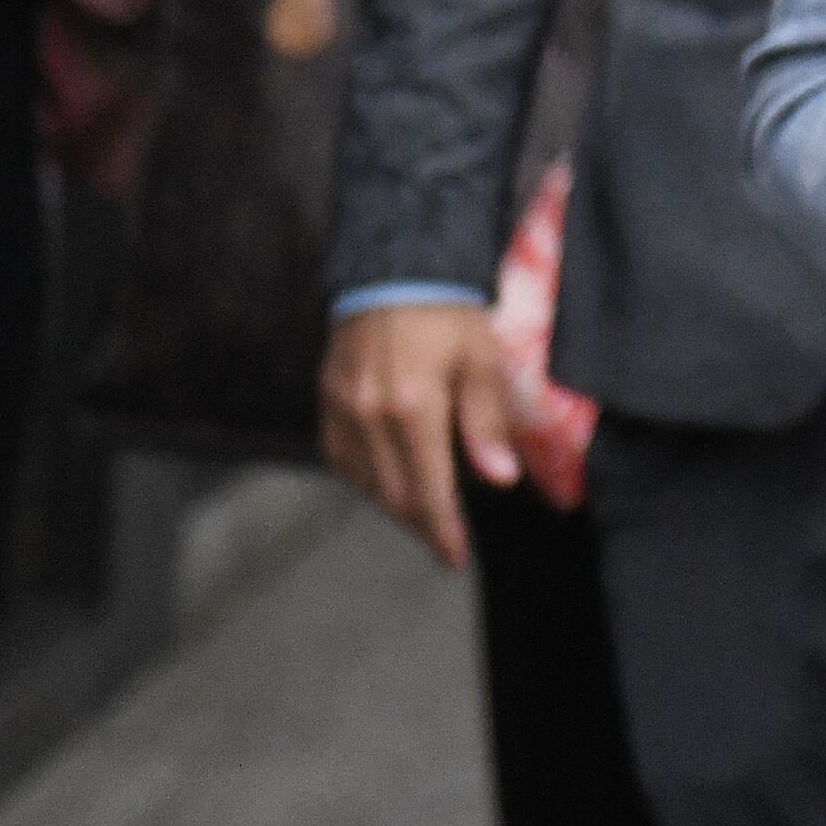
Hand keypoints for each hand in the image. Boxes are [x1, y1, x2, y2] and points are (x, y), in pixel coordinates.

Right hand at [319, 299, 518, 571]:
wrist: (395, 267)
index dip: (442, 530)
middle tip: (444, 542)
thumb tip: (499, 479)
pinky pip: (340, 457)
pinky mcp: (326, 398)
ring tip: (422, 514)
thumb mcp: (481, 360)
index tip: (454, 558)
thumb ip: (486, 422)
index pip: (427, 490)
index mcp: (412, 409)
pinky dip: (364, 478)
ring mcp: (341, 409)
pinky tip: (385, 481)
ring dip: (393, 503)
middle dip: (421, 524)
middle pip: (394, 494)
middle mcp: (369, 416)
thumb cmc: (448, 312)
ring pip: (364, 481)